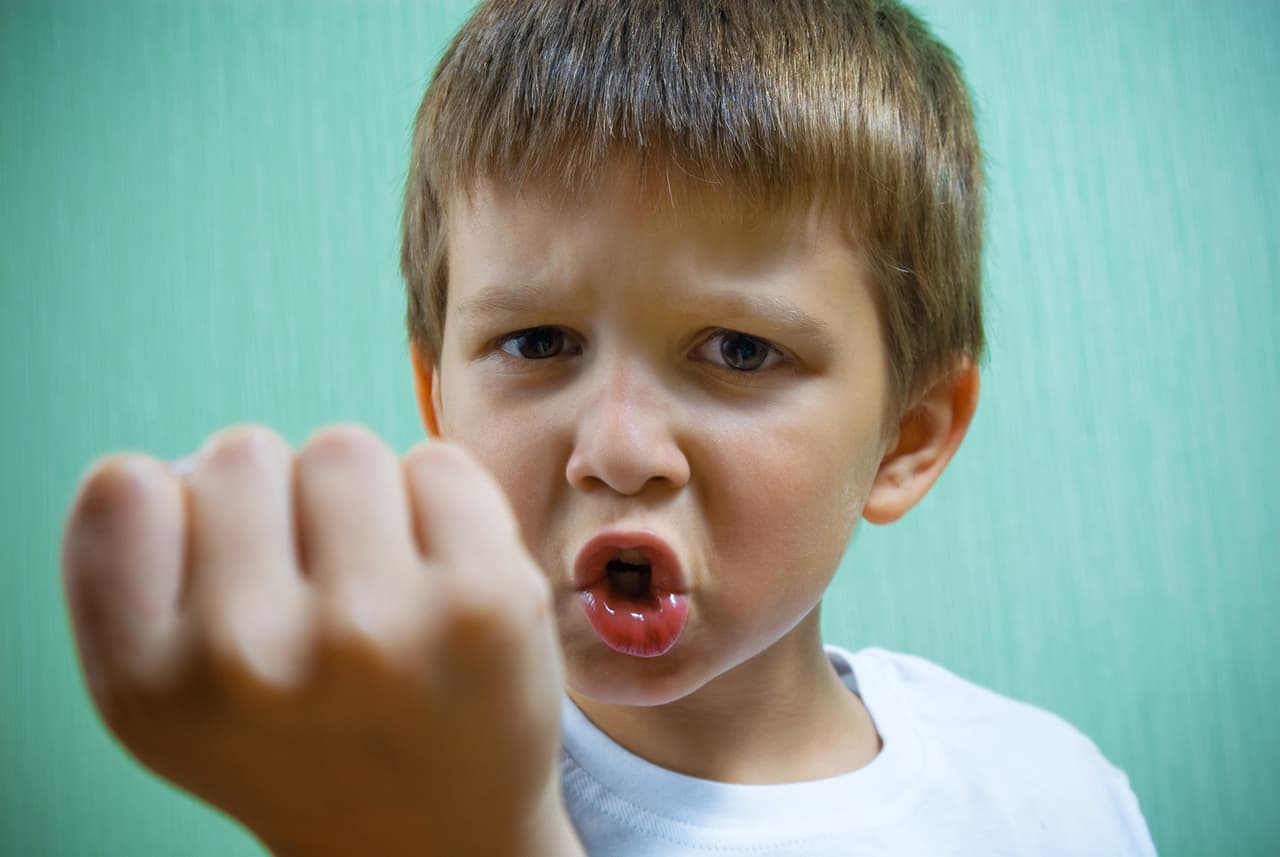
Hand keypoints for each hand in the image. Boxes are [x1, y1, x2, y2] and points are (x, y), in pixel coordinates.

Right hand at [61, 425, 581, 856]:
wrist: (434, 839)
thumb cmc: (298, 742)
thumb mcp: (170, 701)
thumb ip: (131, 578)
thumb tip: (170, 466)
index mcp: (153, 684)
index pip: (123, 488)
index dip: (180, 514)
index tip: (227, 576)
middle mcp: (252, 659)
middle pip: (241, 453)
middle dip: (277, 504)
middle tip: (313, 592)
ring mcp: (375, 627)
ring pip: (341, 449)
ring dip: (359, 501)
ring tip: (377, 586)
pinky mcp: (484, 600)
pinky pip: (437, 463)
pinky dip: (439, 507)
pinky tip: (441, 582)